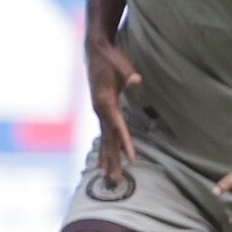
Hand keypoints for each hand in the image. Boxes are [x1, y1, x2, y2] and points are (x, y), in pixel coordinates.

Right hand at [85, 36, 141, 183]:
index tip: (131, 158)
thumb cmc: (111, 58)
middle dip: (112, 161)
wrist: (96, 50)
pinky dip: (105, 149)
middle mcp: (100, 110)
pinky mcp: (101, 110)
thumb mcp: (122, 64)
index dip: (125, 142)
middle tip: (115, 181)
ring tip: (109, 179)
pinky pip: (104, 134)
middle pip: (108, 140)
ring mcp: (99, 112)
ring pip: (104, 140)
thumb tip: (136, 80)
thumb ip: (128, 74)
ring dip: (107, 160)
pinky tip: (103, 161)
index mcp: (105, 102)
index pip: (117, 126)